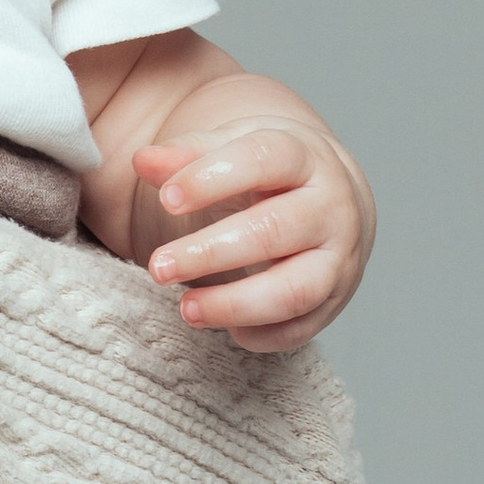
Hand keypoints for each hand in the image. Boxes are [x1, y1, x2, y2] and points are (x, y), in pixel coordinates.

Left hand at [136, 120, 375, 352]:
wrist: (332, 198)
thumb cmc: (272, 173)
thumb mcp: (233, 148)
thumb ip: (188, 155)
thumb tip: (144, 161)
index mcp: (305, 157)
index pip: (262, 160)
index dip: (211, 180)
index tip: (166, 200)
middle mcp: (331, 208)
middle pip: (275, 230)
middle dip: (211, 253)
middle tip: (158, 268)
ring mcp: (338, 258)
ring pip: (294, 290)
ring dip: (234, 304)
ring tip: (186, 309)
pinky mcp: (334, 301)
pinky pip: (299, 329)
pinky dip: (258, 335)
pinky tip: (224, 328)